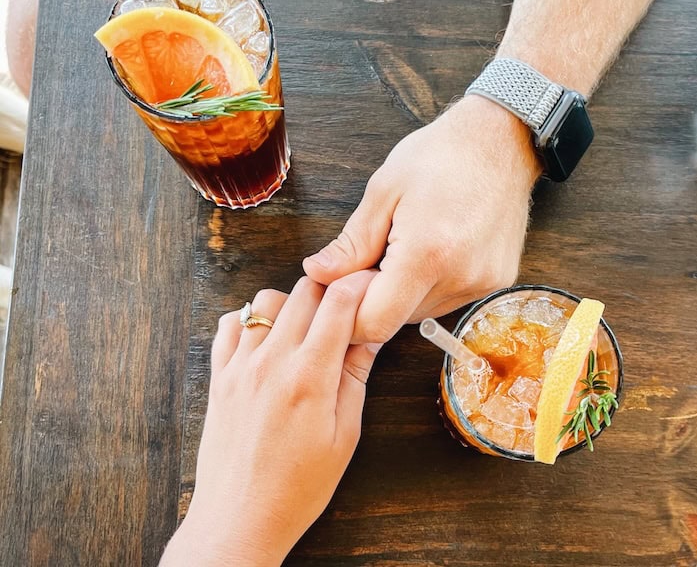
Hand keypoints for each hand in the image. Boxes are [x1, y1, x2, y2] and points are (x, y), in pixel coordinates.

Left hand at [159, 272, 380, 565]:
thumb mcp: (344, 435)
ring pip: (266, 300)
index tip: (370, 286)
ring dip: (291, 304)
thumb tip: (370, 334)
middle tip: (343, 312)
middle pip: (304, 290)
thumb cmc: (298, 487)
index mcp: (310, 376)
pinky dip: (251, 321)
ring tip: (304, 331)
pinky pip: (230, 324)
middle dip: (330, 291)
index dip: (359, 284)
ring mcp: (239, 366)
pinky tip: (267, 343)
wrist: (240, 519)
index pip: (338, 302)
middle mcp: (271, 361)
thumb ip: (355, 377)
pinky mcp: (219, 377)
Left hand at [303, 95, 540, 342]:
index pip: (376, 322)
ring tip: (401, 248)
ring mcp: (482, 284)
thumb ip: (351, 244)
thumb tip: (318, 274)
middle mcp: (460, 278)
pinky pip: (447, 301)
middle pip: (397, 321)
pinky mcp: (497, 283)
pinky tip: (430, 252)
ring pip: (421, 314)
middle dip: (372, 300)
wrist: (501, 140)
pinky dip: (428, 287)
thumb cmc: (441, 156)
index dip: (347, 317)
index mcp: (427, 254)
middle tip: (367, 259)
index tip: (335, 293)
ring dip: (401, 294)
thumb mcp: (383, 191)